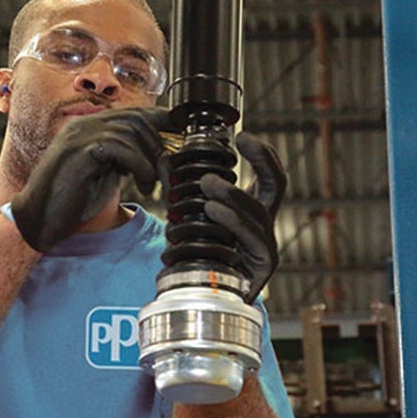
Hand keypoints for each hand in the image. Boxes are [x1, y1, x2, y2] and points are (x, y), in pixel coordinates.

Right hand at [11, 107, 179, 251]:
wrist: (38, 219)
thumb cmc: (70, 201)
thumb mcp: (105, 175)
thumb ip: (125, 159)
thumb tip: (156, 155)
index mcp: (88, 127)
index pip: (132, 112)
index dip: (160, 122)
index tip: (179, 139)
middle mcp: (83, 125)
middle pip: (136, 118)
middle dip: (159, 144)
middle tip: (167, 172)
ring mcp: (79, 135)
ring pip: (131, 131)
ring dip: (150, 159)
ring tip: (151, 183)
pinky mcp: (79, 150)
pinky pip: (120, 147)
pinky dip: (139, 165)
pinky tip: (140, 184)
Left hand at [161, 132, 286, 299]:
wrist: (197, 305)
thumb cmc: (197, 259)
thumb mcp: (191, 220)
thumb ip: (184, 192)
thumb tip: (165, 159)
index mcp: (252, 214)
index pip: (269, 178)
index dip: (263, 156)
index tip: (244, 136)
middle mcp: (264, 230)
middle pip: (275, 190)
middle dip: (260, 165)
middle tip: (226, 152)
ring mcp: (264, 251)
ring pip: (259, 215)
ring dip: (233, 196)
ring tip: (209, 186)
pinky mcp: (259, 271)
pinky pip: (252, 241)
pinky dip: (233, 221)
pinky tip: (214, 209)